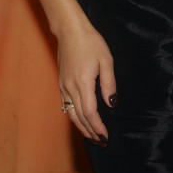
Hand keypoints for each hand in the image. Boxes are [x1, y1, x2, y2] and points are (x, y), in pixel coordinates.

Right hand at [56, 13, 115, 144]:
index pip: (90, 113)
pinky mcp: (61, 83)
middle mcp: (70, 87)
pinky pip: (67, 105)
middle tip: (100, 142)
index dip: (97, 127)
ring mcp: (63, 86)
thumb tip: (111, 104)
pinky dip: (74, 117)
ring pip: (71, 114)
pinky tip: (81, 120)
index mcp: (83, 83)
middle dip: (90, 132)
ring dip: (81, 127)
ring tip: (92, 137)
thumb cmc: (90, 42)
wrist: (70, 30)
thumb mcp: (106, 60)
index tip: (105, 137)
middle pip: (79, 117)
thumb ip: (109, 84)